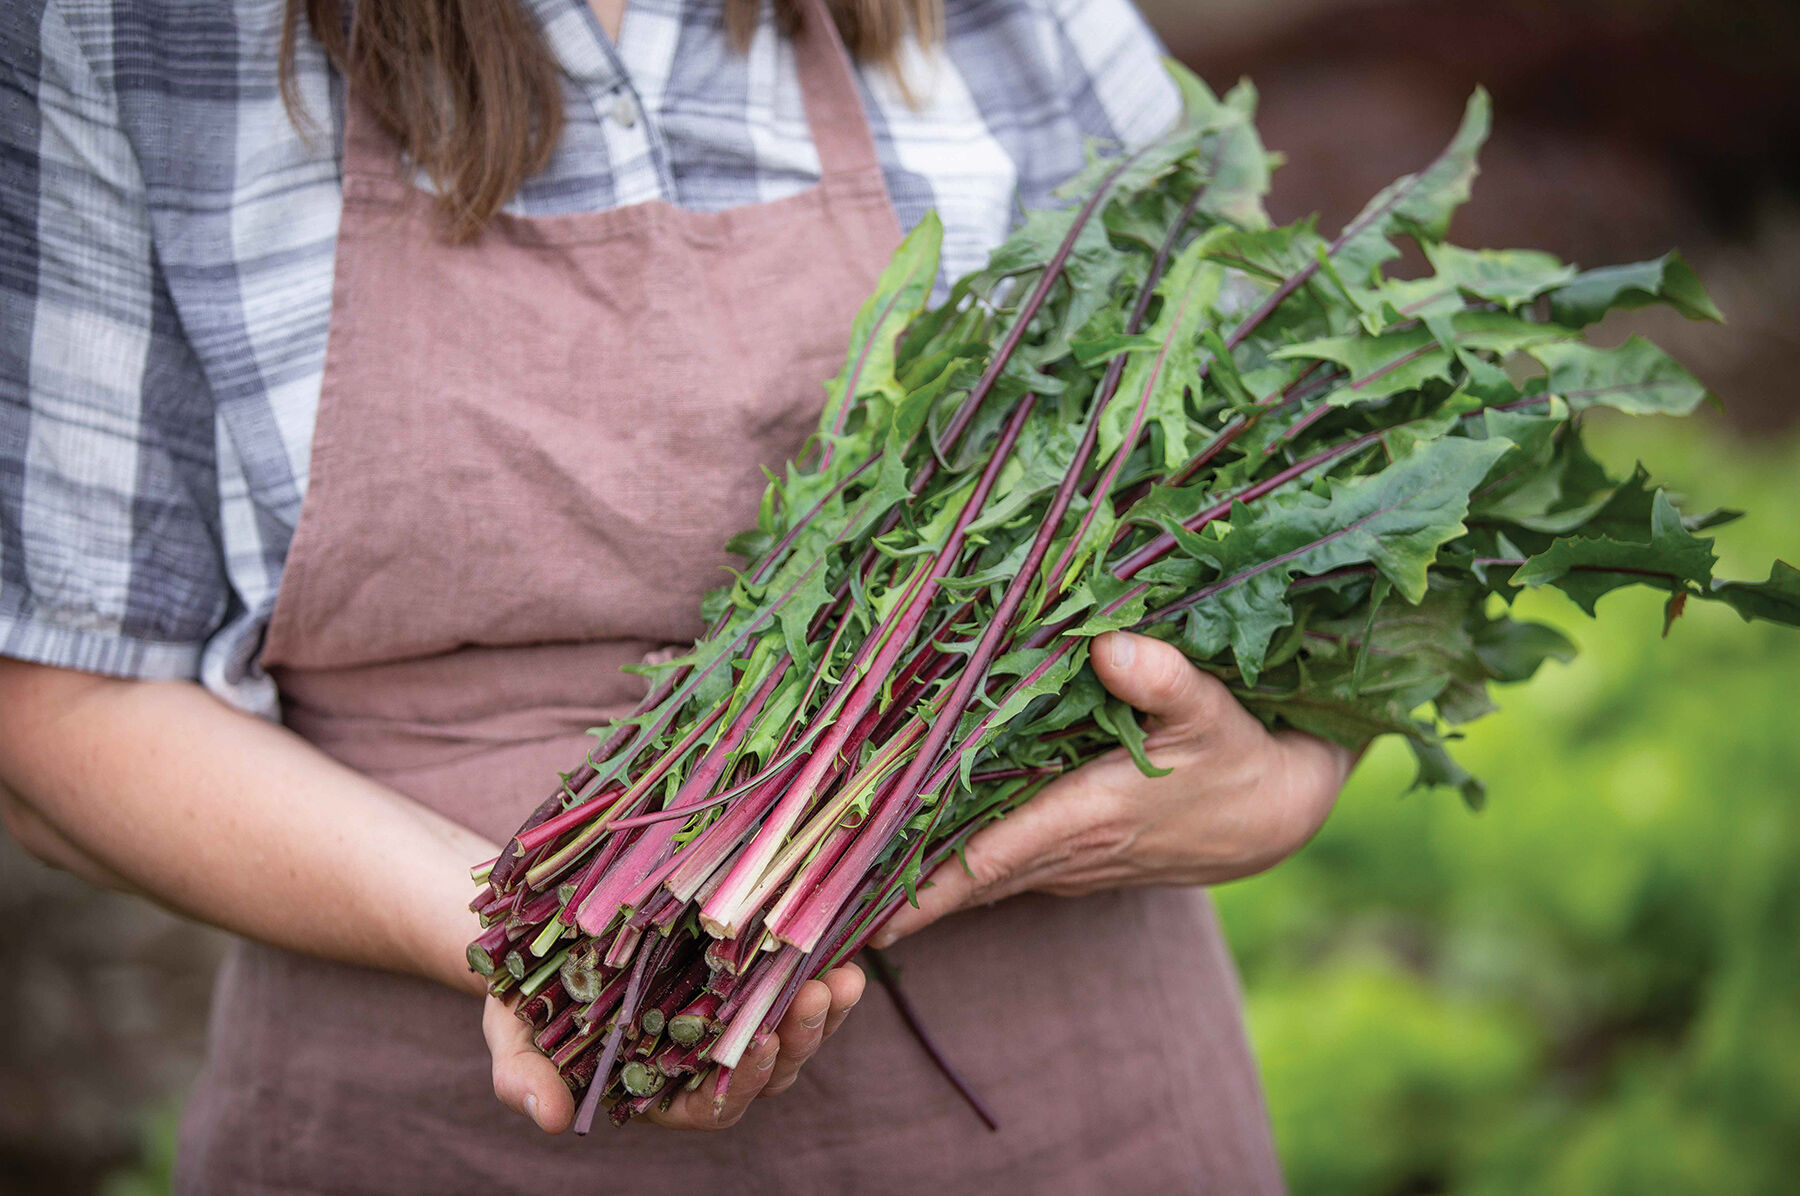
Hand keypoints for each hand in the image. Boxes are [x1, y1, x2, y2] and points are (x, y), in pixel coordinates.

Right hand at [483, 963, 865, 1131]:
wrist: (535, 935)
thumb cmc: (524, 998)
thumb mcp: (513, 1033)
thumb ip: (524, 1078)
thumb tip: (551, 1119)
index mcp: (661, 1089)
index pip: (715, 1104)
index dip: (742, 1082)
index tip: (758, 1047)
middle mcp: (707, 1058)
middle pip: (771, 1065)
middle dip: (801, 1035)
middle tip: (820, 995)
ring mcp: (733, 1012)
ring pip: (795, 1024)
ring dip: (826, 1004)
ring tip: (845, 973)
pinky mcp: (749, 965)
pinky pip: (794, 973)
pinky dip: (819, 958)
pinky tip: (841, 935)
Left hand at [875, 630, 1352, 944]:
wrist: (1274, 814)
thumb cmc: (1239, 756)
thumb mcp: (1212, 707)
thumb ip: (1163, 678)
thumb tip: (1108, 645)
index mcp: (1085, 817)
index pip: (983, 859)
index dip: (918, 884)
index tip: (857, 906)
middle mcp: (1066, 852)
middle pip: (960, 882)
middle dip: (891, 891)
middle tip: (813, 900)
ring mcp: (1068, 864)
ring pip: (974, 880)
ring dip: (914, 883)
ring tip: (837, 880)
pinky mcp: (1073, 859)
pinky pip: (998, 869)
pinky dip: (952, 868)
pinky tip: (907, 848)